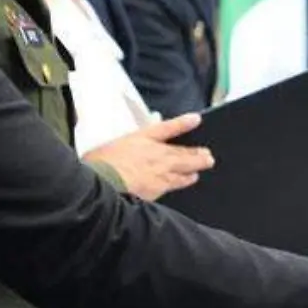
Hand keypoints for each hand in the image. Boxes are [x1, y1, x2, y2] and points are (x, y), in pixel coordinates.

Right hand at [81, 113, 213, 200]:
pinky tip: (188, 181)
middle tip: (207, 155)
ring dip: (194, 168)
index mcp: (141, 138)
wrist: (103, 184)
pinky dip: (183, 182)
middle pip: (181, 151)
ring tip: (200, 169)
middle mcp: (155, 153)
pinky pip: (175, 184)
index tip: (196, 119)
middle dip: (196, 154)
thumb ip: (124, 146)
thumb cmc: (100, 165)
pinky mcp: (159, 188)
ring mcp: (160, 171)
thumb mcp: (110, 147)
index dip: (183, 123)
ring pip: (183, 169)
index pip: (167, 127)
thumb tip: (128, 150)